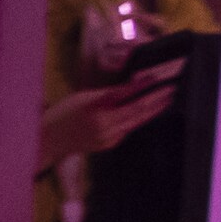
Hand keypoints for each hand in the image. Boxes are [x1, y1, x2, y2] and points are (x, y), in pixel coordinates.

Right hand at [41, 70, 179, 165]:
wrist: (49, 140)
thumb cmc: (63, 114)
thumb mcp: (83, 97)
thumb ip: (109, 94)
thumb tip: (132, 87)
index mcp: (95, 108)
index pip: (124, 93)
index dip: (142, 85)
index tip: (156, 77)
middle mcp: (104, 123)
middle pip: (137, 110)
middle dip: (156, 99)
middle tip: (171, 89)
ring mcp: (107, 136)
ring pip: (136, 121)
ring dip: (153, 110)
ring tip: (166, 99)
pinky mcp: (109, 144)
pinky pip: (128, 130)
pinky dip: (138, 120)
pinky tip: (147, 113)